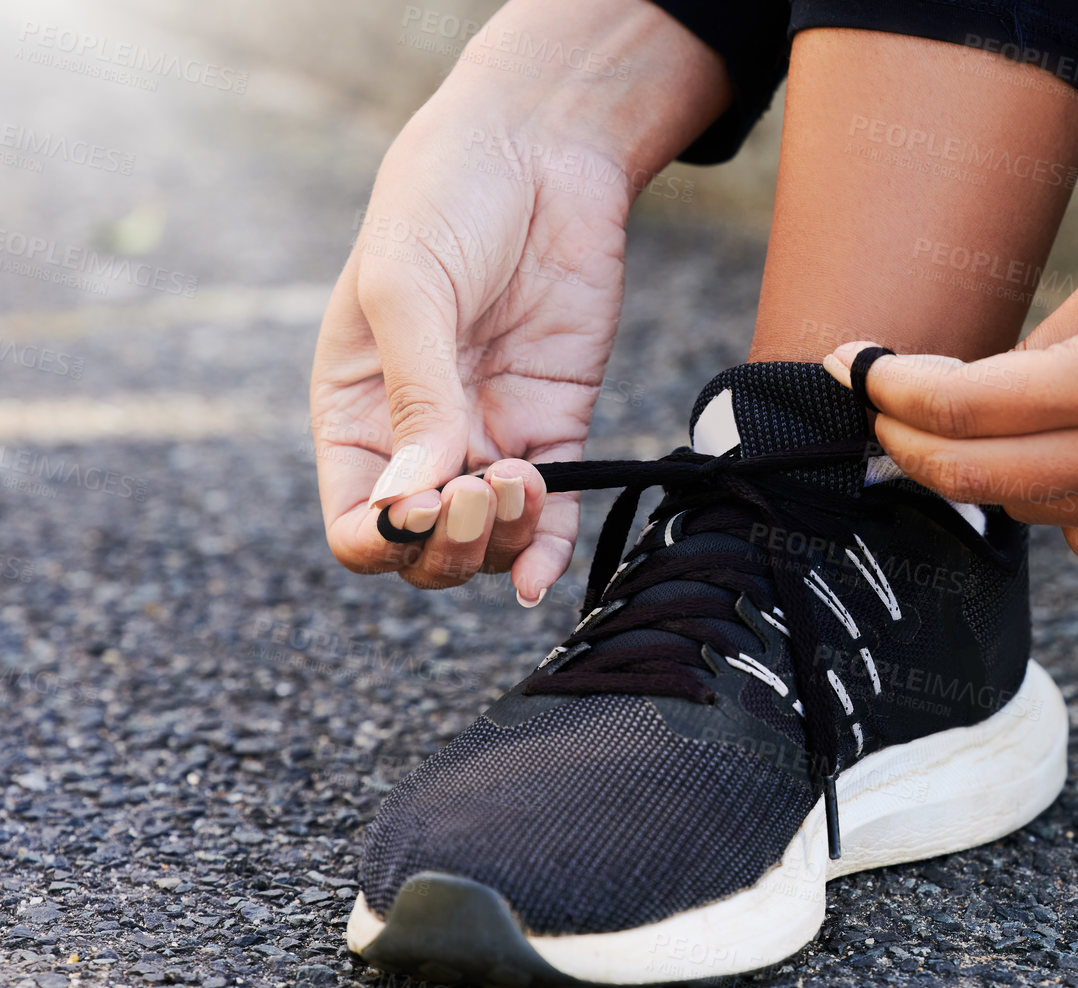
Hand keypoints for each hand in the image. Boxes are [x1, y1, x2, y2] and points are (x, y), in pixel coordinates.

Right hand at [310, 0, 724, 599]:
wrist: (540, 152)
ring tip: (523, 480)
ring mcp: (491, 437)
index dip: (382, 539)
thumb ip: (414, 396)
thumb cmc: (445, 203)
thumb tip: (410, 500)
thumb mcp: (407, 291)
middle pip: (423, 550)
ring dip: (501, 541)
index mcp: (356, 412)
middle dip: (449, 545)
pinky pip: (552, 516)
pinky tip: (543, 575)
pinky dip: (546, 553)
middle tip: (483, 488)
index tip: (420, 506)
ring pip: (488, 543)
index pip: (354, 521)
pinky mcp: (555, 426)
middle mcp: (419, 439)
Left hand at [826, 135, 1077, 557]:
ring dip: (990, 478)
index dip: (891, 391)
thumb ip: (1041, 346)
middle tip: (883, 414)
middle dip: (914, 448)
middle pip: (984, 482)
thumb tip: (973, 392)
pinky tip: (1060, 459)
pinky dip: (1063, 505)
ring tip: (973, 428)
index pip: (963, 410)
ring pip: (1040, 518)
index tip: (858, 370)